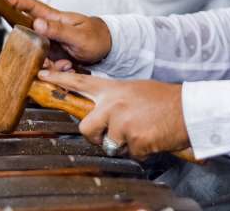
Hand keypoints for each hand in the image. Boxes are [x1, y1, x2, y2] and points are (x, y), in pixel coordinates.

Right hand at [13, 0, 112, 64]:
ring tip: (66, 64)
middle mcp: (49, 30)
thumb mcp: (78, 36)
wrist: (109, 49)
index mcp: (54, 18)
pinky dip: (55, 69)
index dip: (15, 2)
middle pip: (26, 34)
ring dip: (47, 63)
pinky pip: (45, 64)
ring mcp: (51, 43)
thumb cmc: (97, 37)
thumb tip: (36, 23)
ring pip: (35, 53)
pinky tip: (69, 67)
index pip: (30, 6)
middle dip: (27, 47)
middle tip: (40, 55)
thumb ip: (58, 30)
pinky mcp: (54, 55)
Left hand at [36, 70, 188, 158]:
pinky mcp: (133, 140)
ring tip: (143, 130)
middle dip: (97, 135)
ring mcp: (122, 122)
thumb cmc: (165, 100)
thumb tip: (102, 115)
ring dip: (124, 144)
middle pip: (86, 127)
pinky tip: (152, 137)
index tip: (40, 76)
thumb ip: (115, 100)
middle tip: (115, 133)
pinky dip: (141, 151)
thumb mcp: (136, 91)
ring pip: (109, 144)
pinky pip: (129, 153)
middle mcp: (113, 104)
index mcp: (114, 89)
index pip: (80, 83)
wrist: (189, 109)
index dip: (59, 80)